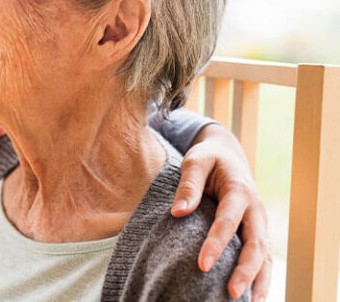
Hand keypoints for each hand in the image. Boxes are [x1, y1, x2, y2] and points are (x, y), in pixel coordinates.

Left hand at [171, 123, 270, 300]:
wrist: (227, 154)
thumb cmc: (208, 158)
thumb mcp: (195, 161)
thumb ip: (188, 185)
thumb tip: (177, 212)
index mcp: (239, 190)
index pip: (228, 221)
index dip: (216, 244)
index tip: (203, 265)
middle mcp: (255, 209)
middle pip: (255, 243)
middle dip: (244, 270)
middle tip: (231, 293)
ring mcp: (259, 222)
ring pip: (264, 254)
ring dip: (259, 279)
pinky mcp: (257, 231)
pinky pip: (263, 256)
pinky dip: (261, 276)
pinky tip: (253, 296)